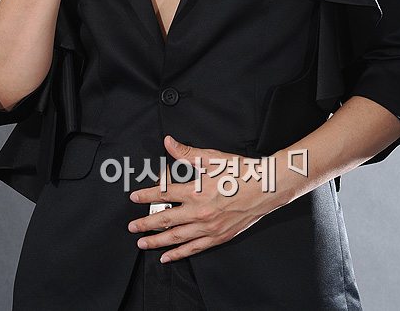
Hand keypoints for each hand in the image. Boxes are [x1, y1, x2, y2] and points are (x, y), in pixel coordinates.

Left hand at [127, 135, 281, 262]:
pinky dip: (178, 253)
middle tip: (132, 226)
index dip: (146, 195)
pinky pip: (193, 248)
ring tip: (142, 243)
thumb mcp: (213, 159)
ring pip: (176, 237)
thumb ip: (187, 153)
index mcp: (197, 191)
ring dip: (156, 241)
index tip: (135, 197)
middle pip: (165, 219)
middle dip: (145, 223)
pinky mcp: (218, 237)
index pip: (164, 194)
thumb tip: (169, 143)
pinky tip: (167, 256)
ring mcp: (209, 227)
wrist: (267, 188)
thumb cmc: (242, 172)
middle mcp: (200, 212)